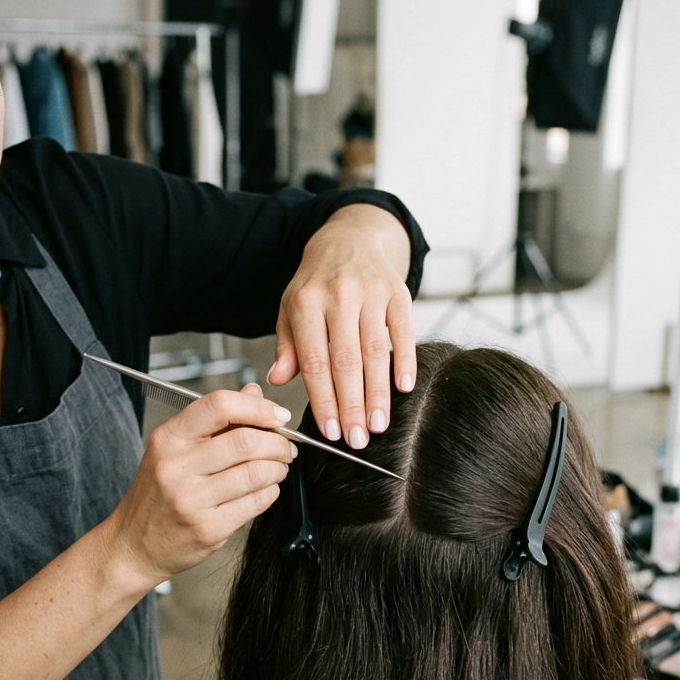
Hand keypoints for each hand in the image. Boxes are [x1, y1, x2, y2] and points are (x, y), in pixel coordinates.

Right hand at [102, 386, 295, 593]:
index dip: (259, 408)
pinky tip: (265, 490)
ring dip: (278, 469)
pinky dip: (270, 493)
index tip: (278, 417)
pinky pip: (256, 503)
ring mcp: (191, 500)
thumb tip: (253, 393)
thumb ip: (216, 420)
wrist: (133, 545)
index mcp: (168, 438)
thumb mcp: (174, 449)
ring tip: (277, 469)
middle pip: (245, 441)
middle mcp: (176, 466)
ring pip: (256, 473)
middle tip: (285, 448)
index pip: (219, 405)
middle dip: (278, 443)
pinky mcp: (208, 529)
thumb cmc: (156, 495)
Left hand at [268, 205, 415, 448]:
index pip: (314, 361)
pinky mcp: (397, 291)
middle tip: (357, 440)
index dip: (323, 399)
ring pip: (374, 351)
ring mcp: (370, 292)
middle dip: (352, 405)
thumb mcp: (291, 309)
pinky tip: (404, 388)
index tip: (330, 432)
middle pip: (345, 361)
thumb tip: (275, 380)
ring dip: (378, 393)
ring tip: (379, 426)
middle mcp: (338, 295)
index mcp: (305, 303)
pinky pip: (403, 331)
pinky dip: (405, 361)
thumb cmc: (316, 283)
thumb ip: (287, 346)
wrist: (348, 239)